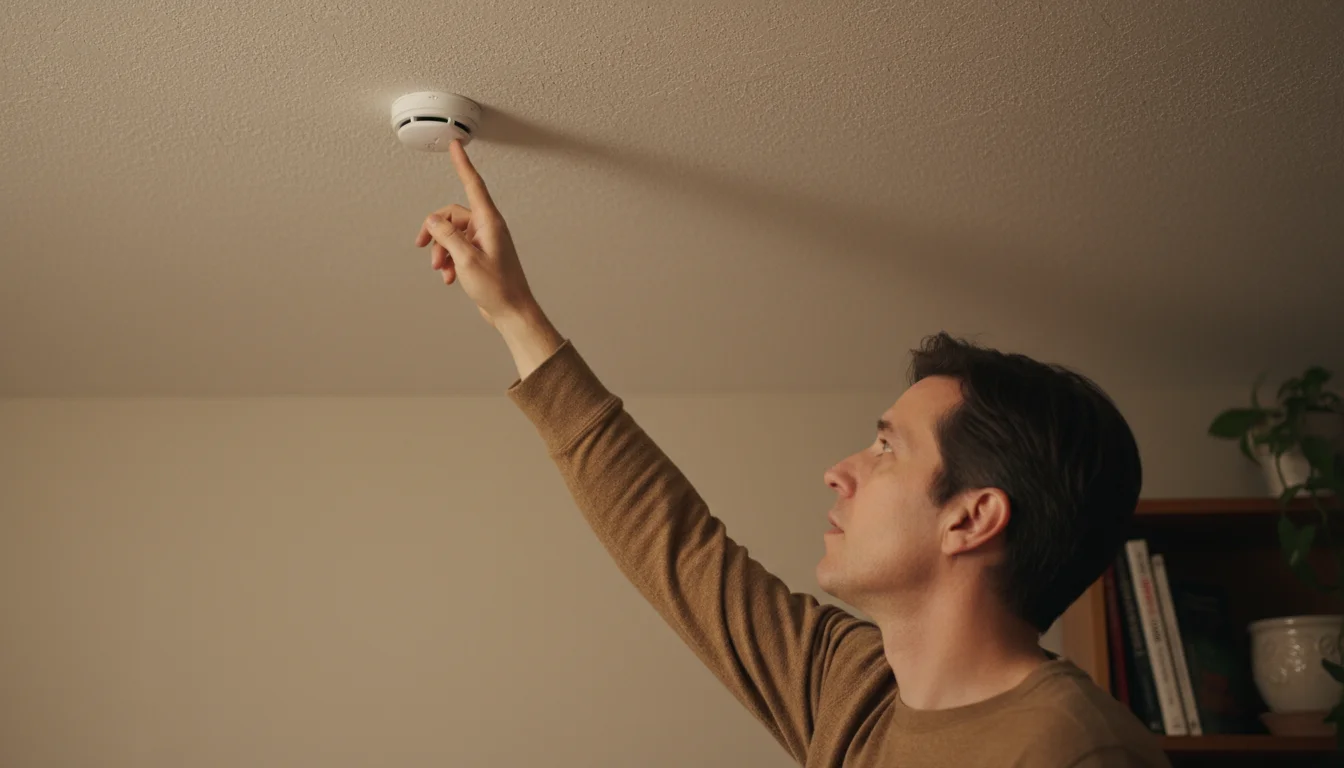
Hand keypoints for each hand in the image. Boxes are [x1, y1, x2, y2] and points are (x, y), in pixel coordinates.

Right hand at [415, 140, 535, 326]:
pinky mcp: (481, 255)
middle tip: (424, 248)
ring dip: (442, 251)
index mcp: (489, 222)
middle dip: (435, 232)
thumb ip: (446, 237)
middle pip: (452, 216)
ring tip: (442, 270)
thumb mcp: (465, 260)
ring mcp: (485, 242)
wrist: (512, 312)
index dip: (462, 164)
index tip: (456, 145)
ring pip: (452, 235)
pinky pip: (458, 249)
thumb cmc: (498, 288)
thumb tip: (432, 221)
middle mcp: (487, 228)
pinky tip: (449, 277)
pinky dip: (450, 261)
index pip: (473, 184)